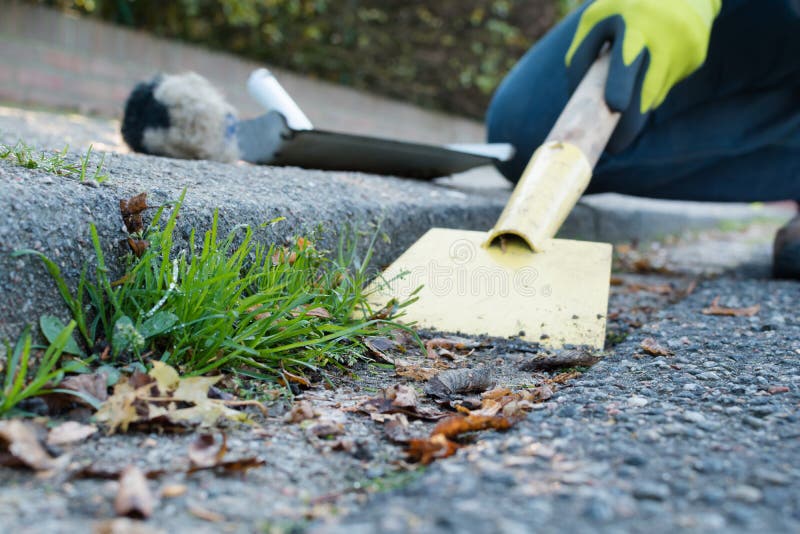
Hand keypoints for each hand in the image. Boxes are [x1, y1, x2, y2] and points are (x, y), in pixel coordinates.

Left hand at [565, 0, 720, 118]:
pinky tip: (653, 62)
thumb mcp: (597, 19)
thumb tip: (578, 100)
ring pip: (653, 94)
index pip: (627, 58)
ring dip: (638, 102)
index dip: (621, 84)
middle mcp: (664, 38)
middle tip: (615, 146)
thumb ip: (581, 56)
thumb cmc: (627, 5)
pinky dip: (652, 84)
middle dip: (629, 124)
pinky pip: (664, 86)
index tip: (616, 106)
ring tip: (626, 86)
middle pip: (646, 91)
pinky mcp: (695, 59)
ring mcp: (684, 50)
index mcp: (636, 23)